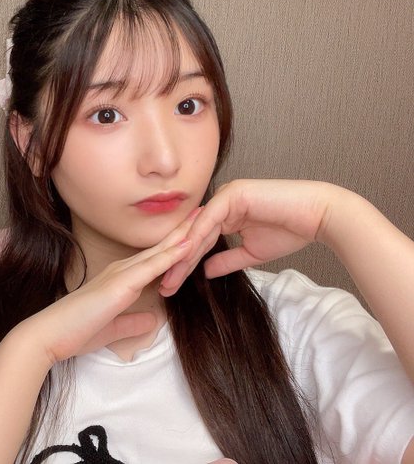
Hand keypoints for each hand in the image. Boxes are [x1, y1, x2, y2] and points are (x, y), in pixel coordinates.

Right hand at [18, 219, 197, 364]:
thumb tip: (152, 321)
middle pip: (159, 247)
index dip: (173, 243)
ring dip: (183, 235)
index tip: (193, 230)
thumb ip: (132, 322)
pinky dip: (171, 255)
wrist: (50, 334)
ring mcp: (121, 275)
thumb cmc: (75, 331)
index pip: (153, 258)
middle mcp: (121, 270)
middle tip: (205, 212)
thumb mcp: (112, 327)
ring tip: (205, 218)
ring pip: (158, 252)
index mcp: (119, 278)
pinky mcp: (120, 285)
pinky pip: (151, 267)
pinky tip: (188, 245)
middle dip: (182, 230)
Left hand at [159, 179, 339, 295]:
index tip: (172, 286)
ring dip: (183, 255)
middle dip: (177, 262)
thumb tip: (205, 272)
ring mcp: (225, 195)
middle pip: (192, 236)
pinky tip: (185, 256)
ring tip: (171, 278)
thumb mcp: (251, 253)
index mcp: (225, 214)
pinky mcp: (232, 193)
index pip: (198, 242)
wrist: (318, 217)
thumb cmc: (290, 230)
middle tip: (163, 287)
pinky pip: (210, 218)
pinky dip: (197, 238)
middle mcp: (221, 203)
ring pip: (197, 229)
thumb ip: (226, 261)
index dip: (184, 264)